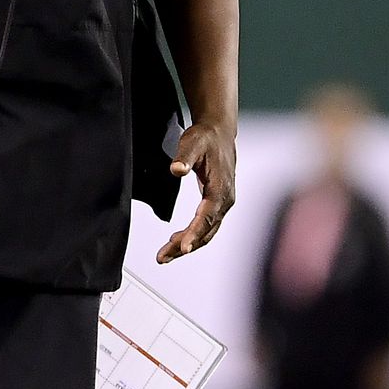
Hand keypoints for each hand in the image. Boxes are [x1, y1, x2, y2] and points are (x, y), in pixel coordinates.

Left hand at [156, 122, 235, 263]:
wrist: (219, 132)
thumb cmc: (206, 138)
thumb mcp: (192, 143)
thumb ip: (184, 158)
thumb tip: (177, 170)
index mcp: (221, 187)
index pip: (207, 216)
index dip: (195, 233)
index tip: (183, 247)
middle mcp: (225, 199)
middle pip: (206, 231)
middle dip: (185, 246)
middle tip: (163, 256)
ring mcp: (223, 202)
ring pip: (207, 232)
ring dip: (187, 244)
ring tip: (165, 254)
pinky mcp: (217, 203)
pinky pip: (206, 226)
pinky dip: (192, 236)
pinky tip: (177, 240)